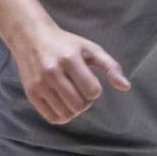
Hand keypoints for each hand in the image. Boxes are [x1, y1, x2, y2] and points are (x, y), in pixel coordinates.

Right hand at [13, 24, 130, 124]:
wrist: (31, 38)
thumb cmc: (66, 45)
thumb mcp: (91, 49)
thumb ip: (111, 67)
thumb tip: (126, 87)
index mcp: (70, 59)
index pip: (92, 91)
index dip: (95, 91)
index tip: (89, 83)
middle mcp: (52, 72)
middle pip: (79, 105)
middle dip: (86, 102)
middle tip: (81, 92)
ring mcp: (39, 84)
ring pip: (66, 113)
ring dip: (74, 110)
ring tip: (72, 98)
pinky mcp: (30, 93)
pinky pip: (51, 117)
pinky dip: (62, 117)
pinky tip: (63, 105)